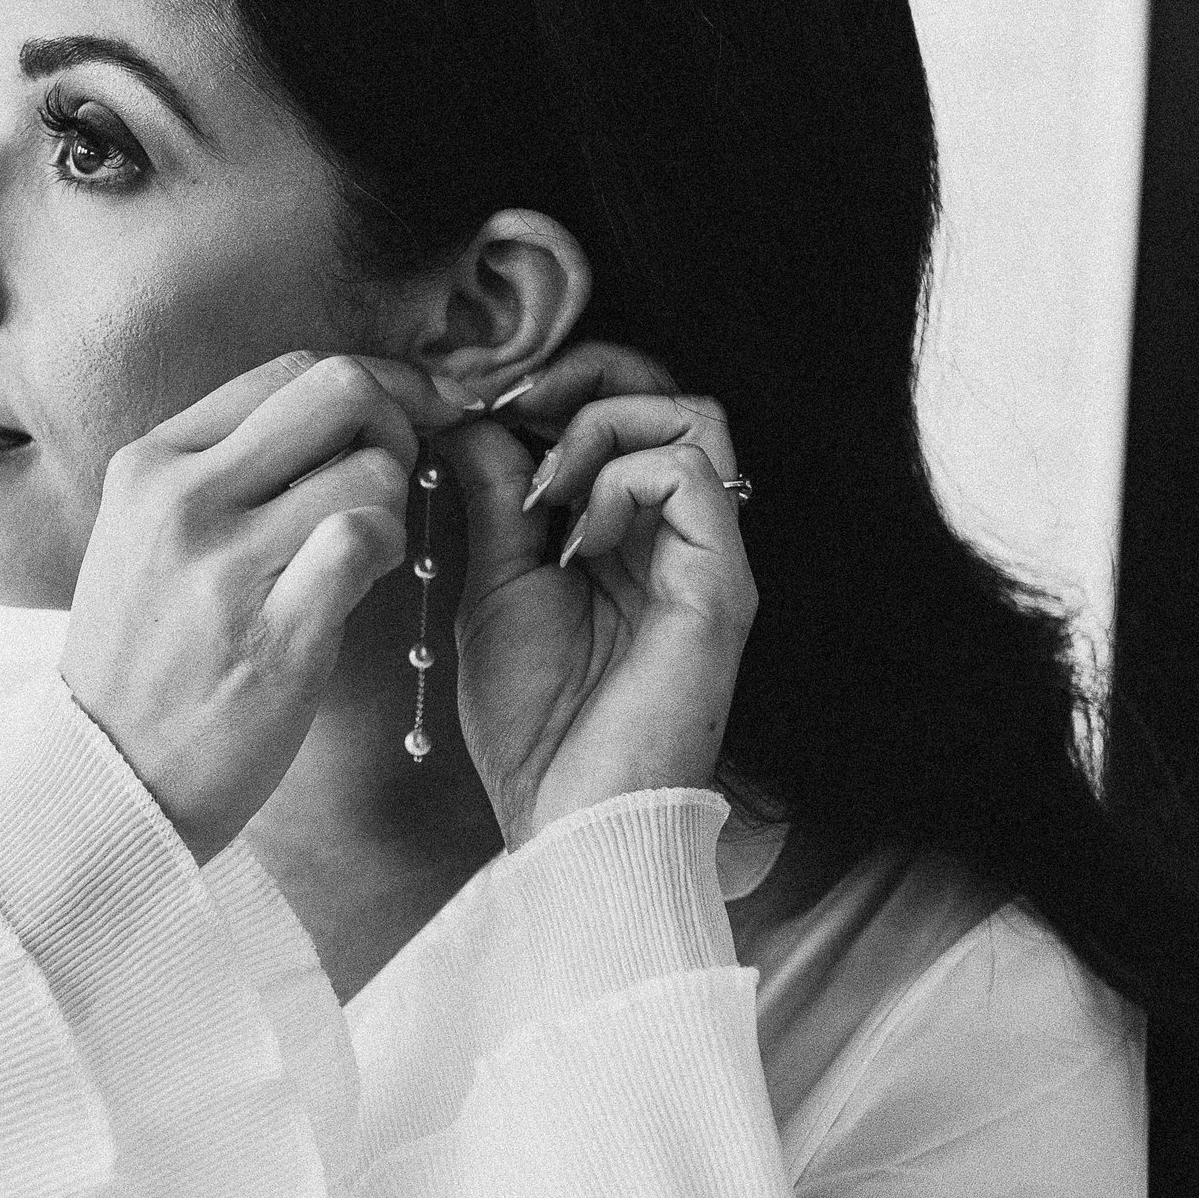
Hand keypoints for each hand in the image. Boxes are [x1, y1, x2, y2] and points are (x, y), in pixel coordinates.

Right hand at [60, 350, 421, 862]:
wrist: (107, 775)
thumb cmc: (141, 657)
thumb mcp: (141, 538)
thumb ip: (218, 472)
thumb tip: (330, 418)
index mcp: (149, 464)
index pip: (288, 371)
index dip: (367, 386)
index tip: (395, 421)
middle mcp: (182, 498)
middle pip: (340, 390)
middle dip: (396, 423)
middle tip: (394, 476)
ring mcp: (225, 565)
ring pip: (370, 468)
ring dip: (393, 503)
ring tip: (365, 549)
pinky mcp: (273, 634)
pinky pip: (364, 540)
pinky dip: (387, 551)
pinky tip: (367, 580)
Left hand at [412, 339, 758, 848]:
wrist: (568, 822)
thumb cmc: (536, 727)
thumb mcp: (495, 588)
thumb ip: (497, 500)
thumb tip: (475, 420)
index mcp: (630, 533)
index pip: (627, 409)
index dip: (560, 385)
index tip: (485, 404)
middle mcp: (680, 536)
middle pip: (670, 391)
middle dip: (587, 375)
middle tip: (517, 408)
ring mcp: (708, 557)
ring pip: (695, 414)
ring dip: (604, 424)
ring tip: (547, 487)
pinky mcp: (722, 585)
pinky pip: (690, 474)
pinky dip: (622, 479)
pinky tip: (579, 538)